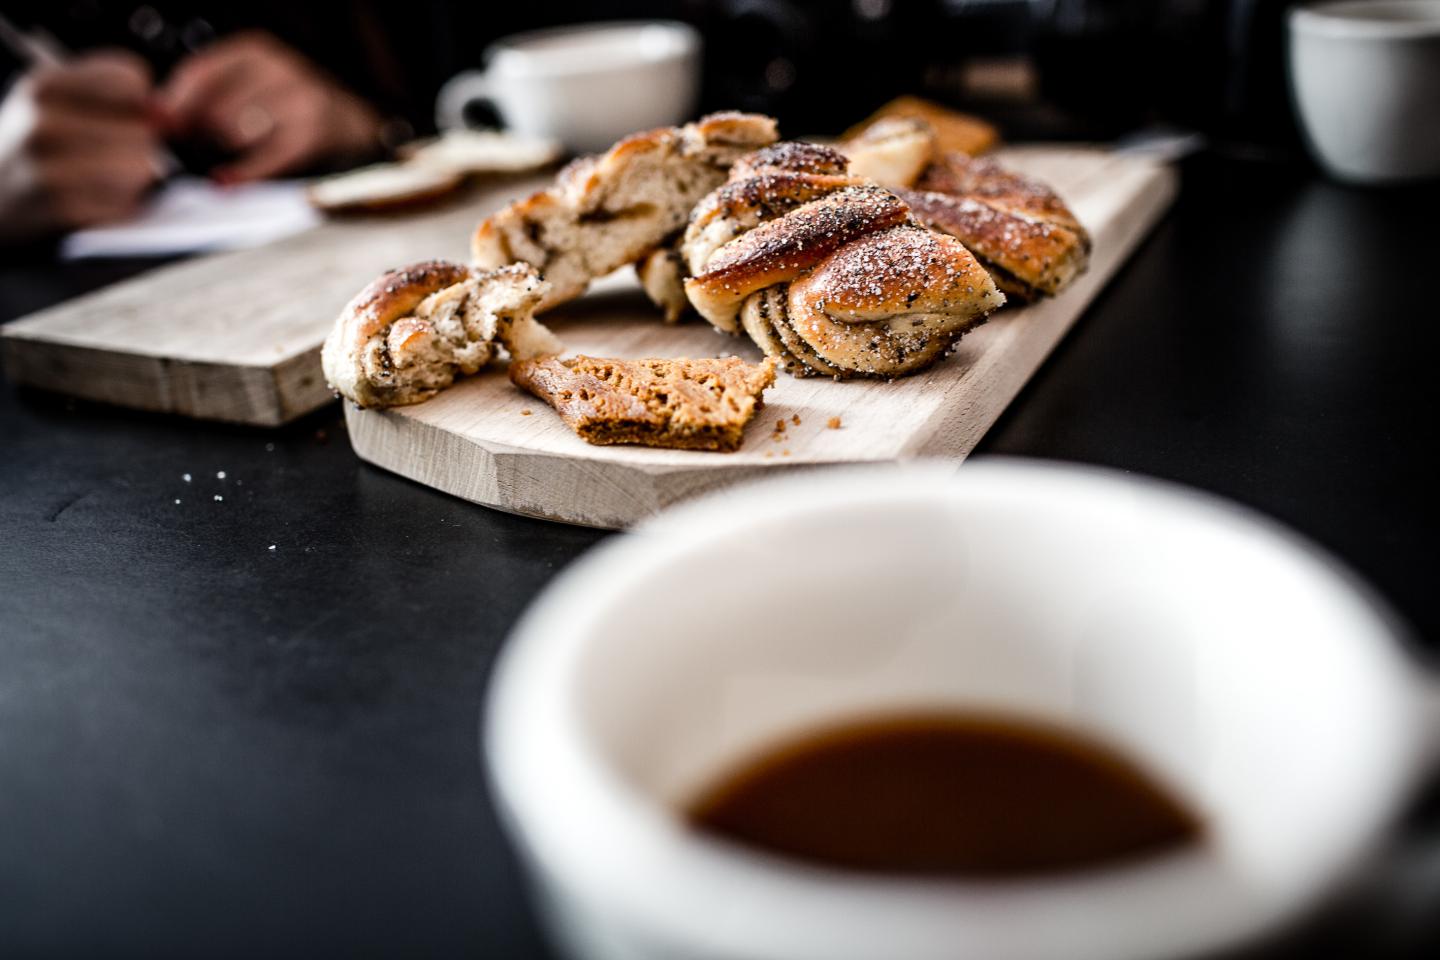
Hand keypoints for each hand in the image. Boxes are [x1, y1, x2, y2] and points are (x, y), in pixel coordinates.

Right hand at [0, 51, 161, 241]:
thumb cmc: (36, 146)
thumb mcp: (55, 100)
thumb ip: (113, 93)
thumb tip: (164, 112)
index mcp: (44, 86)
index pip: (131, 79)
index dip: (137, 100)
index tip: (120, 112)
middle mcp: (44, 123)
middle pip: (143, 128)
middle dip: (137, 144)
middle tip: (105, 154)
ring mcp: (52, 169)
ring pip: (141, 166)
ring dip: (132, 177)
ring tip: (98, 177)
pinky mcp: (66, 211)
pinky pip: (129, 203)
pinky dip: (120, 206)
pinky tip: (91, 200)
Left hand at [159, 32, 382, 183]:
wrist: (347, 120)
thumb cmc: (286, 104)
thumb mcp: (249, 82)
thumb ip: (205, 92)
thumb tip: (156, 115)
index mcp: (256, 51)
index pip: (202, 72)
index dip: (175, 100)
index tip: (157, 122)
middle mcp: (279, 70)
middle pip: (216, 106)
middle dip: (202, 130)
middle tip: (200, 142)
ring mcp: (299, 101)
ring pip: (235, 131)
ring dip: (225, 148)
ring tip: (231, 151)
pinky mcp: (310, 134)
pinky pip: (265, 158)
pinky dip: (242, 174)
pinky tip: (225, 183)